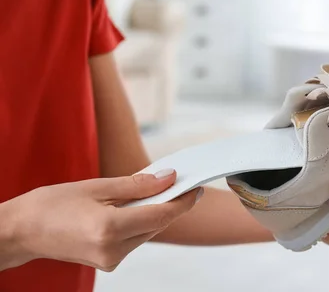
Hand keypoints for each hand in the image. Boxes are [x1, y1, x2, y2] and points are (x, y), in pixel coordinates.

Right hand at [0, 169, 199, 271]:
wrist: (21, 231)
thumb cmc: (51, 206)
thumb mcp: (96, 186)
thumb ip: (137, 186)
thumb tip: (168, 179)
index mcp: (110, 229)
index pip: (161, 215)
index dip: (182, 201)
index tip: (195, 187)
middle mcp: (113, 251)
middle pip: (157, 224)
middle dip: (170, 203)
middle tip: (176, 181)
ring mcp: (111, 260)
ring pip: (148, 232)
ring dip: (154, 212)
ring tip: (150, 191)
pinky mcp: (108, 262)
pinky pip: (135, 239)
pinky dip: (139, 221)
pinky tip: (134, 207)